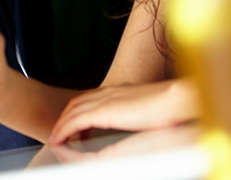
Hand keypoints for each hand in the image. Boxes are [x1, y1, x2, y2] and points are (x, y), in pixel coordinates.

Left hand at [49, 79, 198, 144]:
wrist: (175, 99)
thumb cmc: (169, 107)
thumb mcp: (145, 110)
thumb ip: (133, 114)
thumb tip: (133, 123)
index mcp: (119, 91)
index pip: (89, 98)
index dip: (77, 111)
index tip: (74, 125)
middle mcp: (108, 92)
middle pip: (77, 103)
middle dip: (65, 118)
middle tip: (59, 132)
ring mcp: (105, 100)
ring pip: (73, 111)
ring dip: (61, 124)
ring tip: (56, 138)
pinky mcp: (104, 111)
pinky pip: (76, 121)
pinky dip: (64, 130)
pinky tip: (59, 139)